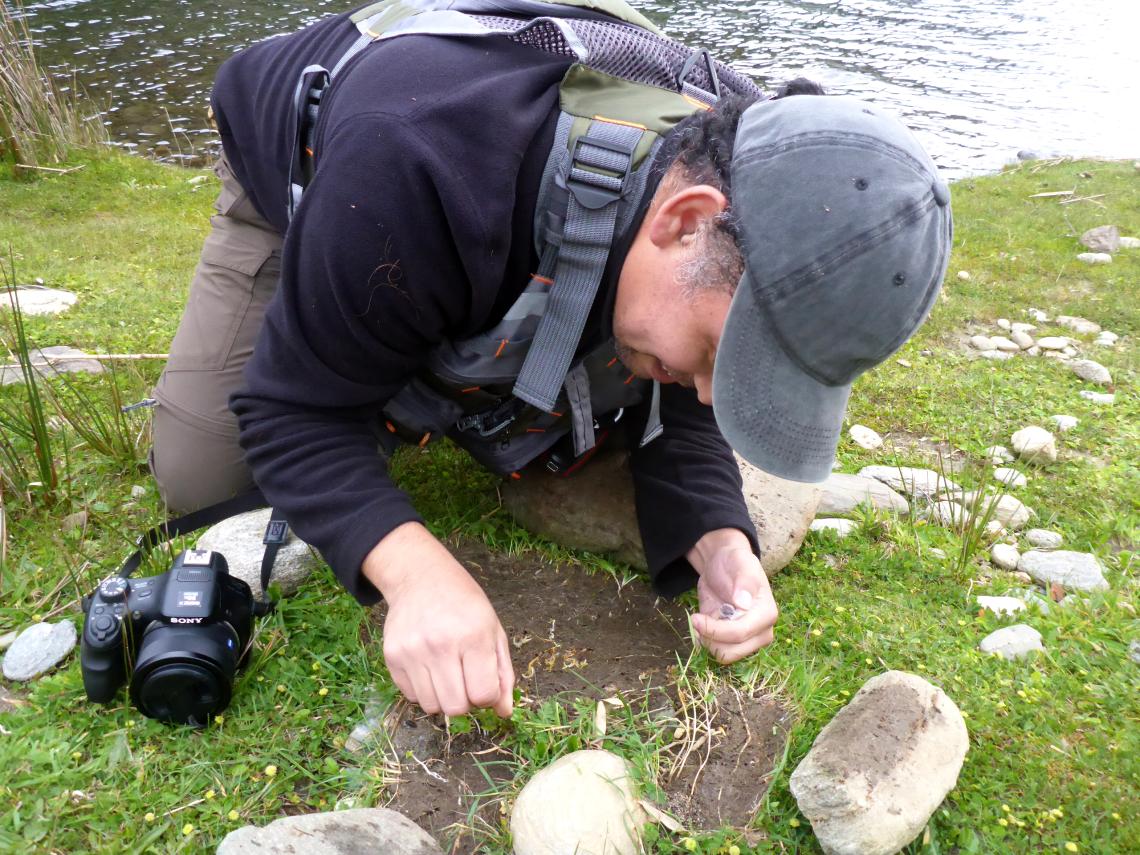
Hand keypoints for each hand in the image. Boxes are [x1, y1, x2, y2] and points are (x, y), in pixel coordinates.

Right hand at [363, 522, 513, 717]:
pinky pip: (411, 696)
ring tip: (446, 673)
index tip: (484, 681)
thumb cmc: (464, 604)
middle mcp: (440, 646)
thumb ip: (502, 672)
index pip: (483, 695)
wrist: (420, 578)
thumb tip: (504, 712)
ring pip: (431, 707)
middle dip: (465, 701)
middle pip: (456, 708)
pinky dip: (423, 690)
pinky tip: (428, 667)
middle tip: (465, 680)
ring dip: (443, 698)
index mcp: (473, 637)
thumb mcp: (493, 630)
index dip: (487, 695)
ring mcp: (412, 652)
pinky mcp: (391, 656)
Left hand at [688, 535, 777, 662]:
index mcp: (767, 614)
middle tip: (696, 619)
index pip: (740, 633)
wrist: (724, 565)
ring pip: (724, 655)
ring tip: (700, 619)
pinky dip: (706, 642)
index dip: (715, 630)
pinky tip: (703, 624)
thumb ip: (744, 580)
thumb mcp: (739, 561)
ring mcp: (748, 640)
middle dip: (710, 637)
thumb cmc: (734, 562)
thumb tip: (743, 602)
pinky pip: (717, 652)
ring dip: (706, 640)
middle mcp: (761, 631)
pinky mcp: (734, 642)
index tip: (695, 618)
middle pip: (732, 651)